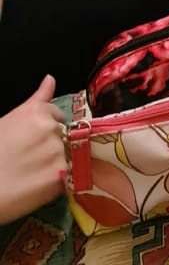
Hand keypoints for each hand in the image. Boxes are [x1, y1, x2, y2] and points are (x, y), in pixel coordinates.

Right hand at [0, 77, 65, 225]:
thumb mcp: (7, 121)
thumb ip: (36, 100)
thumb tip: (50, 79)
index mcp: (36, 112)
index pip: (56, 114)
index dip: (45, 127)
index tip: (34, 138)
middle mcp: (50, 128)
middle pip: (62, 134)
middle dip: (50, 143)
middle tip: (29, 157)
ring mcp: (57, 152)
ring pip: (65, 155)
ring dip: (53, 162)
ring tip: (29, 172)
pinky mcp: (60, 176)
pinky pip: (65, 176)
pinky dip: (53, 181)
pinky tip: (34, 184)